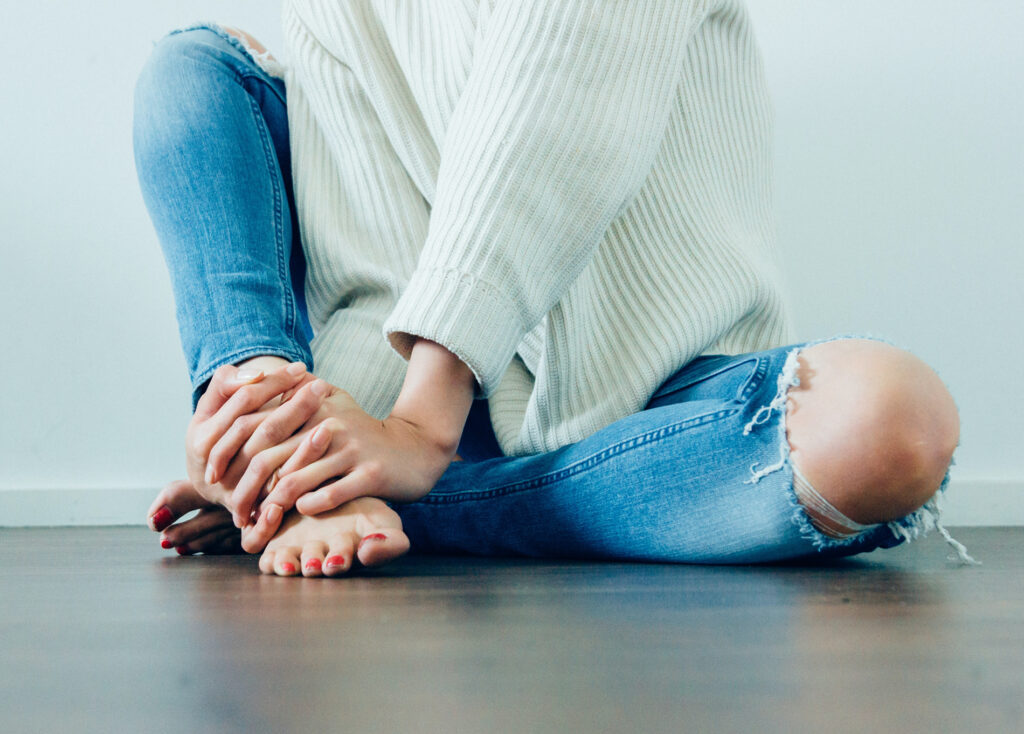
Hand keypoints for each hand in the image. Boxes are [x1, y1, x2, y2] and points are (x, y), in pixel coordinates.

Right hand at [184, 360, 312, 509]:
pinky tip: (322, 450)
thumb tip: (256, 374)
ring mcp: (234, 490)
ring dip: (302, 442)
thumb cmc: (217, 434)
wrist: (212, 484)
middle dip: (293, 407)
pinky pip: (278, 495)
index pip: (243, 402)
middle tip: (320, 387)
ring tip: (330, 419)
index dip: (273, 384)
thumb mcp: (211, 408)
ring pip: (271, 464)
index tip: (301, 368)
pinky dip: (300, 472)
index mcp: (202, 438)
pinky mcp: (251, 510)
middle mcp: (215, 466)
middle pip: (261, 432)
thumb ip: (226, 385)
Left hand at [234, 381, 456, 552]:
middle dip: (244, 488)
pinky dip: (307, 506)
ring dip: (270, 506)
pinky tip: (297, 513)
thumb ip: (299, 388)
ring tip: (258, 521)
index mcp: (314, 407)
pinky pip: (329, 494)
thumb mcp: (335, 401)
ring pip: (295, 479)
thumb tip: (259, 376)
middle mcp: (329, 425)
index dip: (230, 452)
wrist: (415, 449)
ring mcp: (350, 450)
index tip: (215, 476)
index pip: (258, 426)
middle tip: (233, 512)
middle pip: (269, 456)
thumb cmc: (365, 431)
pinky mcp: (371, 474)